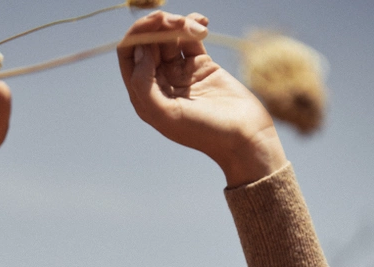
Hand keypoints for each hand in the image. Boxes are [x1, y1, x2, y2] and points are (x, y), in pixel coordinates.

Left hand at [118, 11, 286, 186]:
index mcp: (145, 97)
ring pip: (169, 37)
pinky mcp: (201, 65)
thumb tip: (140, 50)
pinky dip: (192, 25)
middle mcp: (160, 84)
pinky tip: (202, 23)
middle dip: (158, 26)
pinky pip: (189, 38)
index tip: (155, 26)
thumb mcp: (167, 114)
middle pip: (148, 43)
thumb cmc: (205, 132)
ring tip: (196, 27)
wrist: (243, 137)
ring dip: (178, 24)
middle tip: (176, 21)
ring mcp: (180, 74)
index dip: (137, 36)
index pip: (129, 56)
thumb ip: (144, 85)